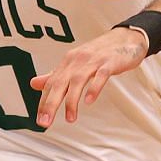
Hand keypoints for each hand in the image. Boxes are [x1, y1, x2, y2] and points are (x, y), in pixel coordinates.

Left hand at [32, 27, 147, 127]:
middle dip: (50, 104)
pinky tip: (89, 101)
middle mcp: (77, 61)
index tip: (40, 119)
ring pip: (78, 81)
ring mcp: (94, 61)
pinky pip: (101, 75)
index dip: (44, 102)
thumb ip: (56, 75)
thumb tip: (34, 83)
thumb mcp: (75, 64)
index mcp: (68, 62)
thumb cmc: (99, 54)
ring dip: (72, 101)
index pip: (51, 84)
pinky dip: (94, 88)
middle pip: (60, 83)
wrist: (126, 38)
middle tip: (45, 122)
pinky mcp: (110, 62)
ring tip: (70, 118)